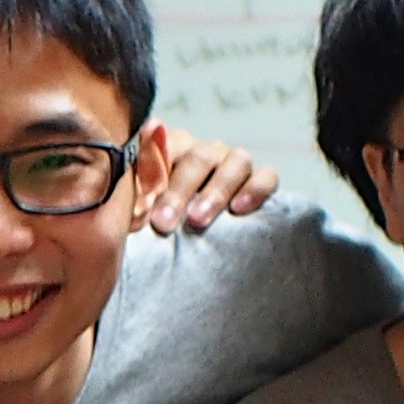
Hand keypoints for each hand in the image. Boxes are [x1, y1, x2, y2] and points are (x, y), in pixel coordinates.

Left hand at [129, 127, 281, 234]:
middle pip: (198, 158)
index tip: (137, 213)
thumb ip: (135, 187)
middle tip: (162, 223)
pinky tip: (239, 209)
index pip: (165, 146)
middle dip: (178, 192)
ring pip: (236, 161)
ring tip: (197, 220)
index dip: (150, 175)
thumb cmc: (157, 228)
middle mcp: (205, 152)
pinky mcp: (261, 181)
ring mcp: (234, 164)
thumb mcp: (140, 210)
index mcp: (171, 149)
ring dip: (215, 192)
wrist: (187, 256)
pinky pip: (267, 176)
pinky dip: (255, 189)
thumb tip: (137, 163)